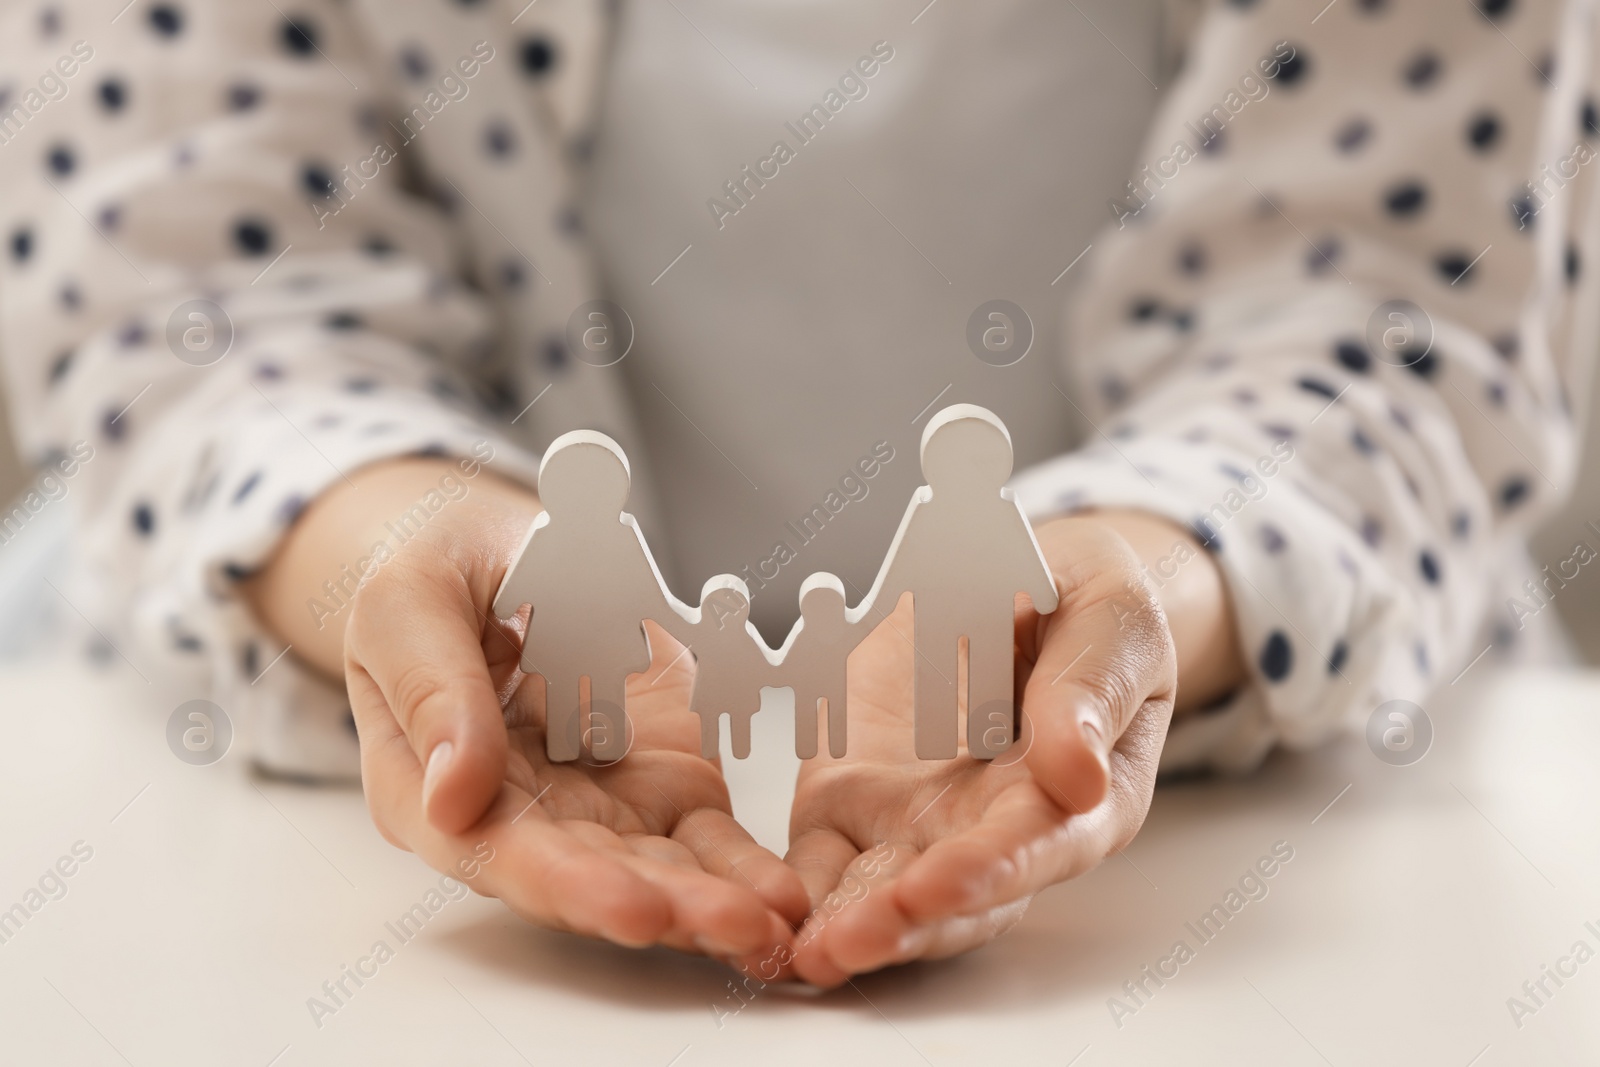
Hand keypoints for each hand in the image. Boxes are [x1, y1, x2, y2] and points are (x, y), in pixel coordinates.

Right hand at [248, 459, 809, 959]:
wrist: (498, 547)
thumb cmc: (435, 576)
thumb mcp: (408, 605)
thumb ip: (430, 690)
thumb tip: (452, 796)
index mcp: (428, 787)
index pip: (493, 852)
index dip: (565, 885)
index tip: (633, 908)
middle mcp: (514, 818)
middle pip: (586, 880)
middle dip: (663, 908)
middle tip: (733, 924)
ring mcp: (592, 809)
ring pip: (651, 872)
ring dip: (712, 903)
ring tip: (774, 925)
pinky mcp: (656, 786)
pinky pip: (702, 839)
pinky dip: (743, 868)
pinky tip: (784, 896)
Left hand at [779, 512, 1230, 985]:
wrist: (1015, 574)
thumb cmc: (1088, 603)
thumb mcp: (1111, 618)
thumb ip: (1090, 690)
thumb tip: (1079, 777)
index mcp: (1080, 793)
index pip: (1038, 844)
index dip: (989, 871)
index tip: (938, 887)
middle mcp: (997, 826)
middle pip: (954, 897)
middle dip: (902, 925)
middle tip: (849, 943)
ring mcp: (922, 822)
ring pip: (883, 891)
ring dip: (844, 924)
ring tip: (803, 953)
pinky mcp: (855, 801)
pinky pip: (822, 856)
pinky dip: (792, 890)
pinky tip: (760, 916)